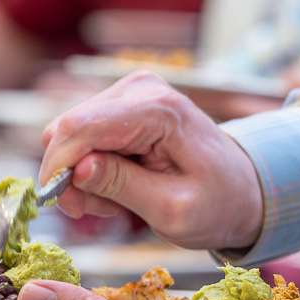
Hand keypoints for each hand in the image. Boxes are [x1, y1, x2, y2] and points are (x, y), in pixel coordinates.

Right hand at [38, 72, 265, 248]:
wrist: (241, 188)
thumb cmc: (216, 203)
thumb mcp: (173, 210)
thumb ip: (123, 187)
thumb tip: (77, 169)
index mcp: (159, 110)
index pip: (80, 127)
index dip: (57, 168)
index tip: (65, 207)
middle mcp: (140, 89)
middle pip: (68, 129)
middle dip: (72, 177)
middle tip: (98, 211)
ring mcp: (129, 92)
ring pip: (68, 134)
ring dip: (82, 176)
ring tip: (118, 200)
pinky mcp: (120, 103)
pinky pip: (80, 136)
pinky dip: (90, 168)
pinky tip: (118, 185)